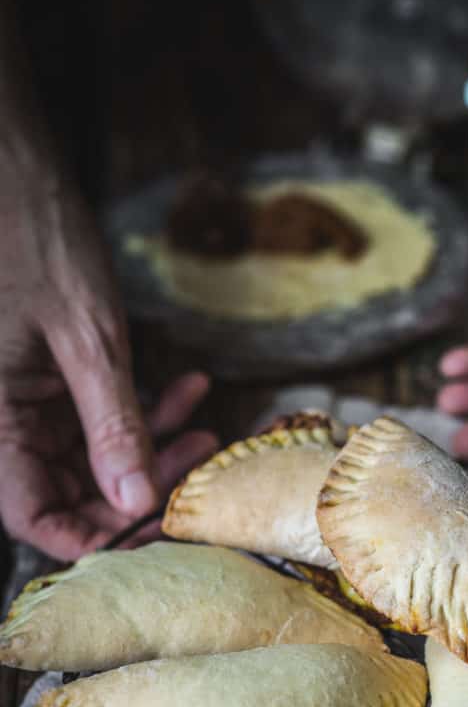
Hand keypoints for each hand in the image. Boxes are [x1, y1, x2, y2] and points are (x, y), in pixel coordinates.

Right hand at [0, 163, 216, 558]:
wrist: (15, 169)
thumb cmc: (35, 238)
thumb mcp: (87, 339)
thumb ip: (112, 426)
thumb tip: (136, 501)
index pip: (33, 515)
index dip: (91, 537)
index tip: (152, 531)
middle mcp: (9, 419)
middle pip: (74, 491)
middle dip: (144, 486)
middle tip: (200, 463)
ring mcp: (31, 399)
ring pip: (97, 456)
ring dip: (156, 446)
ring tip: (208, 425)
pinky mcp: (53, 377)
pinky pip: (100, 415)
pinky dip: (146, 408)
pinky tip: (188, 388)